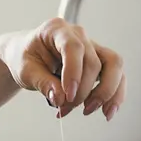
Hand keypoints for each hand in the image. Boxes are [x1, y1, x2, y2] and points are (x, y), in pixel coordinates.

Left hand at [2, 19, 124, 119]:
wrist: (26, 55)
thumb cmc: (24, 57)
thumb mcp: (25, 70)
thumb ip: (42, 83)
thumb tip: (60, 99)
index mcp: (56, 29)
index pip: (73, 47)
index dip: (73, 72)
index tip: (67, 95)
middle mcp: (79, 35)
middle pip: (94, 61)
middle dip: (83, 91)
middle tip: (67, 107)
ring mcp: (92, 47)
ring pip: (114, 65)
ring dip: (107, 92)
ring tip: (89, 110)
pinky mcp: (100, 62)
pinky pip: (117, 76)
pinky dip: (115, 95)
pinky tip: (106, 111)